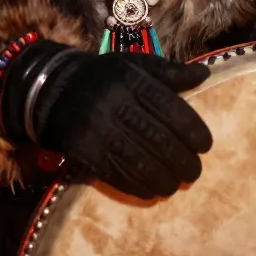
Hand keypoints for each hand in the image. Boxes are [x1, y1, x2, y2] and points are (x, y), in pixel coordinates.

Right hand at [2, 43, 212, 197]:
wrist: (49, 88)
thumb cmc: (100, 76)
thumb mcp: (132, 65)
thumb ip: (167, 72)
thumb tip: (204, 76)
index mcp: (131, 79)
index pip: (171, 109)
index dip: (193, 131)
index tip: (206, 147)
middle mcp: (115, 103)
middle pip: (158, 138)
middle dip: (182, 160)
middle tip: (195, 173)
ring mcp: (97, 128)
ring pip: (139, 160)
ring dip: (163, 178)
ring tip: (177, 185)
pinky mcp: (83, 149)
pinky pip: (116, 173)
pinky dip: (138, 186)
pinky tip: (152, 191)